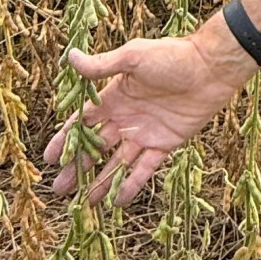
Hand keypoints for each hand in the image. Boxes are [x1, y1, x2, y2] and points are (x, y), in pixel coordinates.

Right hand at [39, 24, 252, 207]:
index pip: (83, 122)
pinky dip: (132, 184)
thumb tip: (70, 56)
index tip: (49, 158)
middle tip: (60, 190)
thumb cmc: (172, 56)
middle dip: (78, 168)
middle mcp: (126, 117)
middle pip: (96, 147)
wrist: (211, 67)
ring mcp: (145, 132)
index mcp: (114, 96)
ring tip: (84, 203)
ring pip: (117, 162)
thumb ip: (102, 65)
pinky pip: (145, 168)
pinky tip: (118, 201)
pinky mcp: (165, 143)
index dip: (66, 140)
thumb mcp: (133, 56)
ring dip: (101, 181)